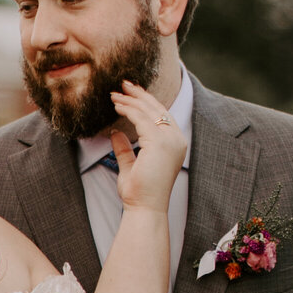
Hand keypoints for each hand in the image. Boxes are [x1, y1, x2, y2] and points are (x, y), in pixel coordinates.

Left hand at [108, 82, 186, 215]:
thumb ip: (125, 148)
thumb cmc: (139, 193)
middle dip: (139, 95)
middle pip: (157, 108)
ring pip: (148, 111)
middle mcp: (177, 139)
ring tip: (115, 94)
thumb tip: (116, 133)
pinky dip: (128, 110)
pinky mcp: (159, 142)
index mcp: (175, 144)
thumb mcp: (131, 165)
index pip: (161, 116)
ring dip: (130, 100)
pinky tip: (117, 106)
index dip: (146, 102)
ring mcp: (170, 140)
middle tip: (123, 84)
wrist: (145, 208)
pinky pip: (141, 119)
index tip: (130, 94)